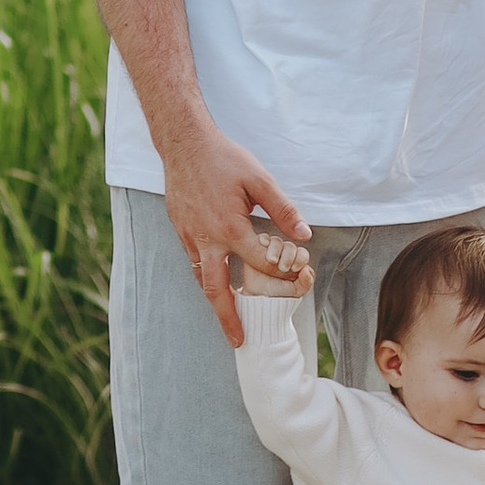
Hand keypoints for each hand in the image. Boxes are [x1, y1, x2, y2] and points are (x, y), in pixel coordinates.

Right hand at [163, 126, 311, 342]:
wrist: (183, 143)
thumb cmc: (224, 159)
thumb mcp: (260, 180)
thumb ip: (283, 210)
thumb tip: (305, 235)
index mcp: (230, 228)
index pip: (259, 265)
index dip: (279, 273)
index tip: (293, 277)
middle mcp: (207, 239)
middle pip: (217, 290)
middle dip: (228, 318)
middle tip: (238, 341)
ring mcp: (190, 236)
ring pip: (202, 277)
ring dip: (215, 299)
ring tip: (227, 318)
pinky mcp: (180, 230)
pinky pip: (194, 261)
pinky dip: (205, 275)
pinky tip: (215, 279)